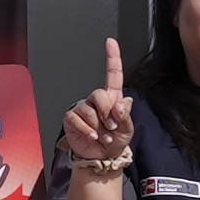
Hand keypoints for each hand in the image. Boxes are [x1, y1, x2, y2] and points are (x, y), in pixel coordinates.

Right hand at [60, 38, 136, 172]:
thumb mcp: (127, 130)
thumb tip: (119, 104)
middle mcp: (97, 100)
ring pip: (89, 109)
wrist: (101, 158)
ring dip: (99, 126)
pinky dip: (87, 130)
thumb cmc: (115, 142)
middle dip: (107, 113)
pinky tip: (93, 136)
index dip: (112, 57)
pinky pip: (77, 120)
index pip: (113, 74)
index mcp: (113, 98)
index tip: (110, 42)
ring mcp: (83, 108)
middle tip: (111, 127)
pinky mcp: (72, 118)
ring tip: (103, 135)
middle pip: (100, 94)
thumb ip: (126, 116)